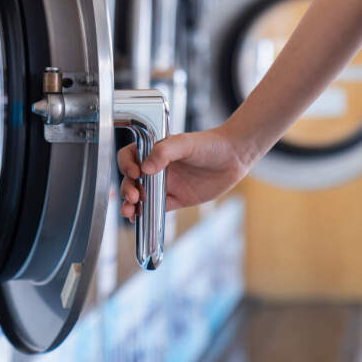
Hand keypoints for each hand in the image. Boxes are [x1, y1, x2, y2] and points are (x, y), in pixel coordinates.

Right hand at [117, 124, 252, 220]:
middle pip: (131, 180)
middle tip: (134, 196)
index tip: (135, 173)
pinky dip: (147, 215)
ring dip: (131, 205)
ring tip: (129, 212)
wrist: (234, 157)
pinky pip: (157, 209)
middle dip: (127, 189)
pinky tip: (140, 218)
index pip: (130, 157)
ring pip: (141, 197)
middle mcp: (156, 168)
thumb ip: (164, 152)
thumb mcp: (185, 143)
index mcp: (154, 150)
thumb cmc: (210, 143)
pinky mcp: (176, 199)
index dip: (127, 166)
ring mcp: (166, 184)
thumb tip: (146, 168)